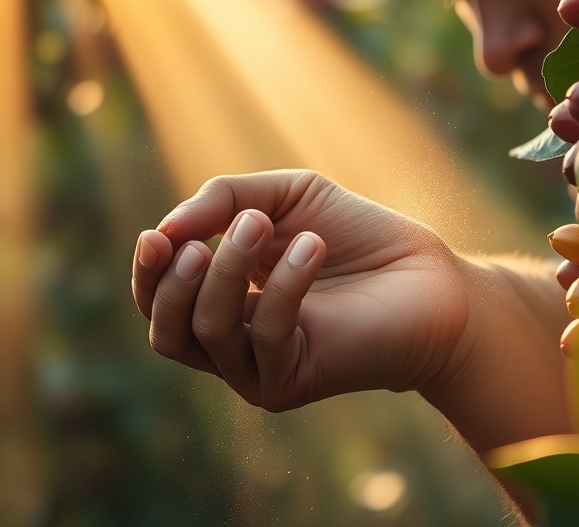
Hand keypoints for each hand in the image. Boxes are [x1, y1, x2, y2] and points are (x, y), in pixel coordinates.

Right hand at [133, 170, 470, 411]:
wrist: (430, 277)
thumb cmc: (358, 236)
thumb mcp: (284, 197)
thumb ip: (223, 199)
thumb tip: (167, 229)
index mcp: (222, 302)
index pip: (158, 300)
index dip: (148, 271)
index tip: (158, 235)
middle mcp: (233, 344)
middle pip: (167, 331)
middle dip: (172, 282)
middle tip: (201, 241)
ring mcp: (260, 369)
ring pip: (209, 332)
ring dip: (227, 271)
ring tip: (260, 225)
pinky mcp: (294, 381)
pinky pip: (267, 336)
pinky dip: (284, 285)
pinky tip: (313, 246)